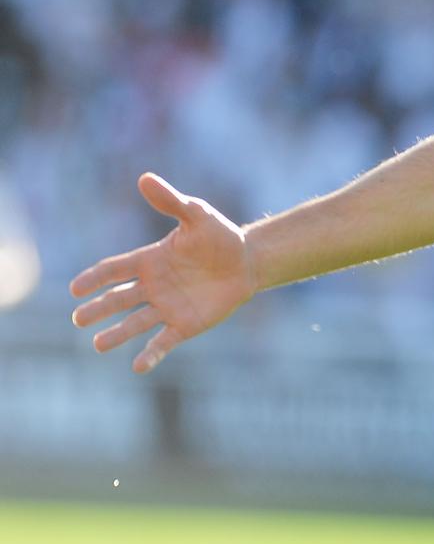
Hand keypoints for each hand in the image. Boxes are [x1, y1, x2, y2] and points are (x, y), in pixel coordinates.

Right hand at [70, 173, 255, 372]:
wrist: (247, 261)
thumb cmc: (220, 236)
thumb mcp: (197, 215)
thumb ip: (171, 202)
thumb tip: (145, 178)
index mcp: (149, 261)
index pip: (113, 270)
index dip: (94, 278)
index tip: (75, 288)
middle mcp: (152, 287)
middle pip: (117, 299)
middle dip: (97, 309)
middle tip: (78, 318)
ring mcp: (166, 307)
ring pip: (135, 323)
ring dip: (117, 335)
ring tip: (98, 345)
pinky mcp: (185, 325)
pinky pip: (163, 341)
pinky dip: (151, 354)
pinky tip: (138, 366)